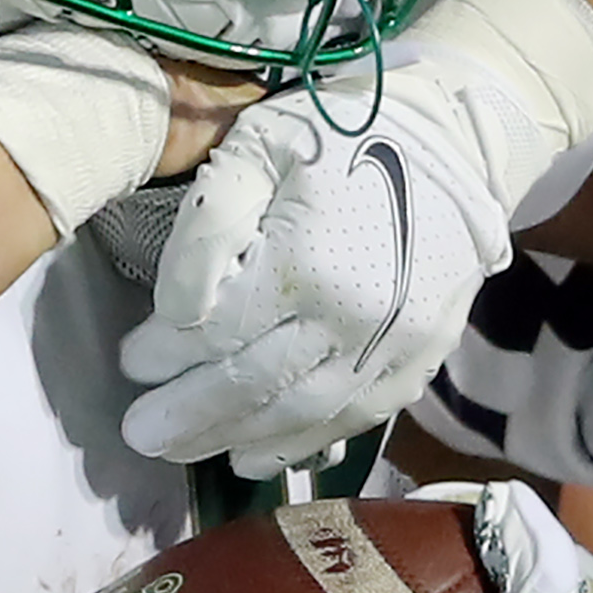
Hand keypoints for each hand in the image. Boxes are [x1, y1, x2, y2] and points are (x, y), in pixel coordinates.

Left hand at [115, 63, 511, 475]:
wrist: (461, 145)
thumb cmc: (345, 135)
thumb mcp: (261, 145)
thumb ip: (212, 222)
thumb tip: (180, 309)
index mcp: (306, 264)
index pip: (218, 331)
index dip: (166, 353)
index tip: (132, 362)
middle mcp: (352, 319)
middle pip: (253, 386)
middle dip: (188, 416)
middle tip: (138, 434)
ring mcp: (391, 350)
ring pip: (299, 418)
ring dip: (234, 440)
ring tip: (183, 451)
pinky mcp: (416, 362)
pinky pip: (350, 422)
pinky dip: (297, 446)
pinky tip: (254, 457)